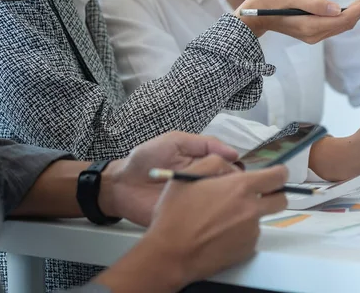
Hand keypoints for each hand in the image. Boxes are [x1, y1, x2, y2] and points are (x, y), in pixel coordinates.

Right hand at [95, 158, 288, 291]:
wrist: (171, 253)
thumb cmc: (176, 214)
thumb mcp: (188, 175)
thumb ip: (215, 162)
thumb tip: (231, 167)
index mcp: (240, 188)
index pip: (278, 176)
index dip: (279, 173)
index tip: (275, 174)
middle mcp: (251, 209)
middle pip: (281, 200)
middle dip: (273, 195)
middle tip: (255, 195)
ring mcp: (251, 232)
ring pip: (262, 218)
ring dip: (250, 215)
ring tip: (223, 218)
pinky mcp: (246, 250)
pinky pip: (250, 236)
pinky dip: (241, 233)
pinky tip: (220, 232)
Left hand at [99, 131, 238, 225]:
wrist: (121, 185)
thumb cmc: (146, 159)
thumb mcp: (175, 141)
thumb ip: (203, 143)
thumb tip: (235, 153)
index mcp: (204, 164)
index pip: (231, 167)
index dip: (236, 170)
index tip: (238, 173)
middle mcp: (205, 183)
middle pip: (230, 186)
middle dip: (233, 186)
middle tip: (229, 187)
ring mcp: (197, 201)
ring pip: (221, 203)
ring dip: (224, 201)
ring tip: (219, 198)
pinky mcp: (188, 218)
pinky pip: (205, 219)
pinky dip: (211, 217)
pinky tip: (211, 213)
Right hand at [234, 0, 359, 42]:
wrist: (253, 17)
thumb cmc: (267, 3)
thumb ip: (313, 4)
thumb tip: (337, 8)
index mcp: (309, 27)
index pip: (343, 18)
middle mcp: (315, 34)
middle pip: (348, 21)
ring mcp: (315, 34)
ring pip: (344, 23)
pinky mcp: (314, 30)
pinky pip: (338, 23)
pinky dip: (351, 13)